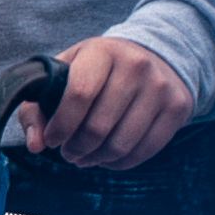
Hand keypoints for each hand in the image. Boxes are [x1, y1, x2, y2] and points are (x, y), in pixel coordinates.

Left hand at [24, 37, 193, 169]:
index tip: (52, 139)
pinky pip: (144, 151)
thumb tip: (36, 145)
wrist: (155, 56)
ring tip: (85, 156)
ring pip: (121, 145)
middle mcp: (136, 65)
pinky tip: (108, 156)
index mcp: (102, 51)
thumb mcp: (65, 74)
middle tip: (69, 151)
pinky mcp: (178, 108)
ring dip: (96, 159)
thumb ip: (37, 107)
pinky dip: (119, 162)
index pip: (78, 95)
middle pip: (98, 127)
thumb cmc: (98, 70)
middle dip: (75, 148)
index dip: (60, 125)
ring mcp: (160, 87)